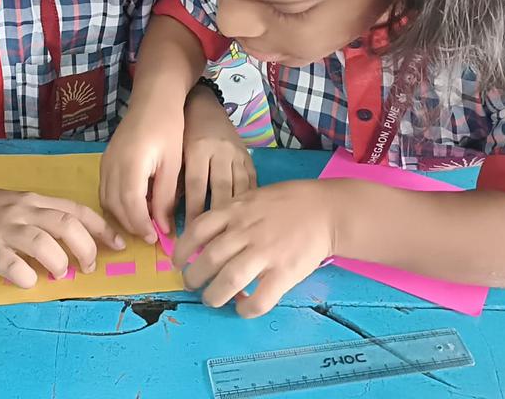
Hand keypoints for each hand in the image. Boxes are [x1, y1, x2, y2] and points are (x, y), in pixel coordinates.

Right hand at [0, 186, 124, 287]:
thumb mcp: (10, 203)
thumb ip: (36, 216)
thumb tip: (66, 238)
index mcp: (32, 200)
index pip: (76, 210)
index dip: (102, 228)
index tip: (119, 244)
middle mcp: (21, 210)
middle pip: (67, 224)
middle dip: (86, 247)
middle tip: (88, 267)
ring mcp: (2, 227)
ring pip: (43, 241)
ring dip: (59, 260)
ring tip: (60, 274)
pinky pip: (10, 262)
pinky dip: (25, 275)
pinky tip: (28, 282)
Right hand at [100, 103, 183, 241]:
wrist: (154, 99)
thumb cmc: (169, 128)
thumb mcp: (172, 164)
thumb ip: (165, 197)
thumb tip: (163, 228)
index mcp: (131, 165)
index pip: (131, 206)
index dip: (141, 226)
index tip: (155, 238)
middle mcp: (111, 166)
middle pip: (115, 207)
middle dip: (132, 225)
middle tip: (151, 235)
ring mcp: (105, 163)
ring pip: (107, 201)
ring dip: (123, 216)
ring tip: (143, 223)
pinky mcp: (105, 160)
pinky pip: (105, 190)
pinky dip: (116, 204)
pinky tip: (134, 206)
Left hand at [175, 180, 339, 317]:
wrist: (326, 210)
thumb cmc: (288, 202)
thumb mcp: (253, 196)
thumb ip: (231, 213)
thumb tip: (205, 237)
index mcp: (237, 210)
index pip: (198, 229)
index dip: (182, 249)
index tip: (177, 261)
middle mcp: (247, 231)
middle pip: (209, 259)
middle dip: (193, 277)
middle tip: (191, 284)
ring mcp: (266, 252)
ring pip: (229, 281)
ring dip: (213, 296)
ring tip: (210, 299)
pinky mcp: (285, 272)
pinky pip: (259, 299)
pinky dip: (246, 308)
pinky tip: (242, 307)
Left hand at [183, 86, 257, 225]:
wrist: (204, 106)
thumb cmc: (183, 133)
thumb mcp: (175, 152)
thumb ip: (176, 182)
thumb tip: (170, 217)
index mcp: (199, 149)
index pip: (196, 187)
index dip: (192, 213)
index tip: (187, 237)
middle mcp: (221, 151)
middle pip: (221, 190)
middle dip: (216, 218)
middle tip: (211, 245)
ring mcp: (238, 154)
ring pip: (240, 188)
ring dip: (235, 213)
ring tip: (231, 239)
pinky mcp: (249, 157)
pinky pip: (252, 183)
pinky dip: (249, 202)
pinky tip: (247, 220)